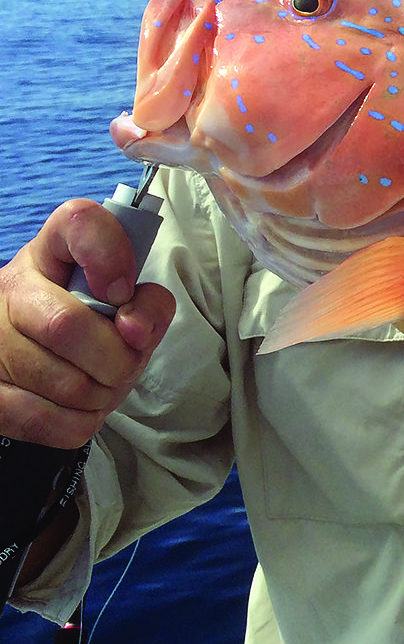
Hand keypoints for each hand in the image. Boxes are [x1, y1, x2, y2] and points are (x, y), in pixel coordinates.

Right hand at [0, 199, 174, 447]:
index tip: (123, 290)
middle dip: (117, 359)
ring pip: (60, 382)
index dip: (109, 254)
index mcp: (51, 253)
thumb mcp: (126, 309)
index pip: (79, 221)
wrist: (34, 368)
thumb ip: (149, 308)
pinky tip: (79, 407)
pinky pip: (46, 421)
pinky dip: (79, 422)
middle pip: (66, 325)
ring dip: (102, 394)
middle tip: (124, 363)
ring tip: (102, 385)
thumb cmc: (92, 329)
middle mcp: (9, 290)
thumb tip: (135, 329)